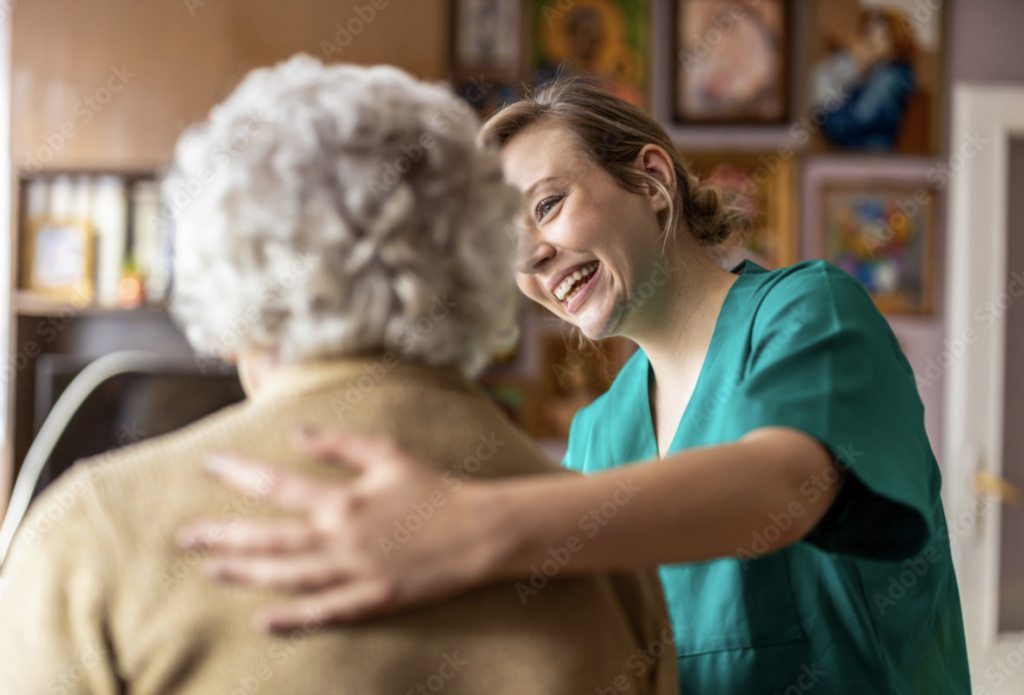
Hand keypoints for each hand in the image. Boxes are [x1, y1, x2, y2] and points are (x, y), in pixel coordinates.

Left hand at [176, 429, 504, 630]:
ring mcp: (354, 574)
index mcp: (344, 500)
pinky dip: (290, 619)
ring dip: (245, 573)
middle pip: (269, 539)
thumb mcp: (388, 453)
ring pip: (287, 577)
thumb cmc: (433, 488)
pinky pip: (322, 612)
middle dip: (223, 536)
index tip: (209, 464)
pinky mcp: (371, 601)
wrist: (477, 532)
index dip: (239, 474)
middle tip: (186, 535)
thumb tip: (295, 432)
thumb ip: (339, 443)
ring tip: (212, 568)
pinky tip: (261, 619)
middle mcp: (341, 539)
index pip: (278, 485)